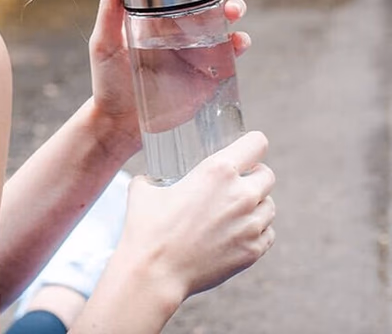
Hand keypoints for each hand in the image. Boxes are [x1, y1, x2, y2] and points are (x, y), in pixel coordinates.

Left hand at [88, 0, 248, 146]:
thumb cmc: (107, 80)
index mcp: (153, 8)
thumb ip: (110, 7)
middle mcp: (177, 20)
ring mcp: (195, 43)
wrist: (120, 123)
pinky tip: (237, 40)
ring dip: (235, 4)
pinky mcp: (208, 68)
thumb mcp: (105, 41)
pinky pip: (230, 48)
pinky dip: (239, 40)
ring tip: (234, 9)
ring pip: (224, 13)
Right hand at [118, 131, 275, 298]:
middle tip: (237, 182)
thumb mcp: (145, 188)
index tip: (246, 149)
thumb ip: (155, 178)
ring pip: (270, 205)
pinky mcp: (253, 251)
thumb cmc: (148, 228)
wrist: (155, 272)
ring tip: (236, 209)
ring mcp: (250, 225)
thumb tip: (150, 179)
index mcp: (217, 170)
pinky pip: (268, 233)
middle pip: (267, 174)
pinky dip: (257, 230)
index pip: (256, 143)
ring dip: (257, 204)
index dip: (251, 144)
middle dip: (254, 175)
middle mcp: (240, 194)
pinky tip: (237, 231)